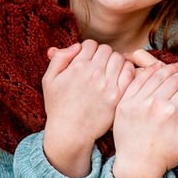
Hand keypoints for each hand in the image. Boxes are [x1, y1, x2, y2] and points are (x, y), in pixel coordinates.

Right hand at [42, 40, 133, 176]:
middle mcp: (93, 73)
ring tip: (108, 71)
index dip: (88, 50)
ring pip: (119, 58)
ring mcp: (107, 85)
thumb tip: (77, 46)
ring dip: (114, 61)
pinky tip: (118, 76)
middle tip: (98, 65)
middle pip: (106, 49)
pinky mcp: (118, 96)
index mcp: (77, 67)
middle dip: (101, 54)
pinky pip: (129, 73)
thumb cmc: (58, 106)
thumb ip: (59, 58)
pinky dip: (126, 70)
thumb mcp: (49, 80)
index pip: (90, 44)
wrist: (70, 132)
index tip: (87, 59)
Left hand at [112, 63, 177, 177]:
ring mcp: (137, 102)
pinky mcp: (124, 103)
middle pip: (173, 80)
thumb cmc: (165, 157)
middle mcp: (154, 104)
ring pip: (156, 77)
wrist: (137, 165)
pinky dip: (148, 72)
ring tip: (177, 67)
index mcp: (172, 113)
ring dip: (168, 69)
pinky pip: (137, 81)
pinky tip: (157, 67)